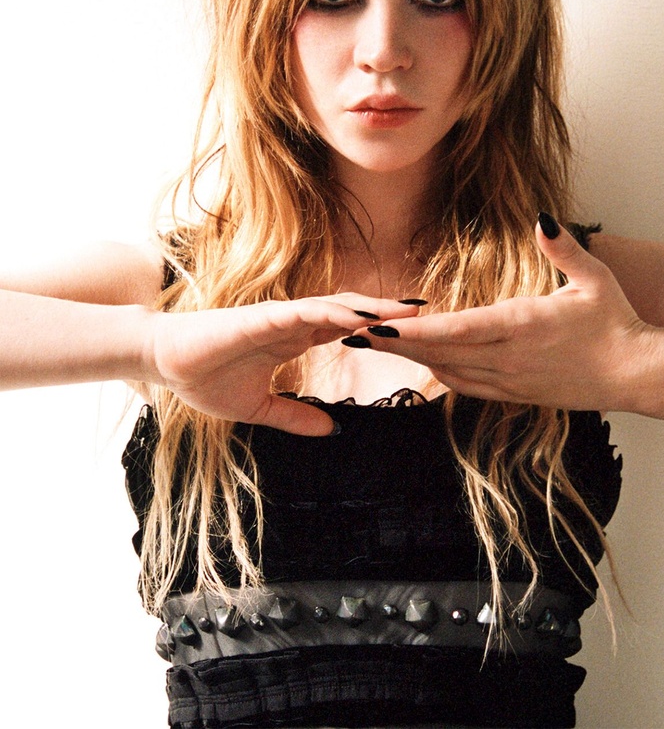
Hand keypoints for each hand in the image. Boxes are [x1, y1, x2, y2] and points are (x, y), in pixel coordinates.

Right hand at [143, 294, 420, 433]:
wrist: (165, 365)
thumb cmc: (205, 378)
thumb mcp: (258, 407)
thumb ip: (294, 415)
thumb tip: (330, 430)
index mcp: (294, 339)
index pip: (346, 329)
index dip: (378, 327)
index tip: (412, 331)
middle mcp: (292, 322)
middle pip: (350, 312)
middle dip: (386, 312)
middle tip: (425, 314)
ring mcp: (279, 317)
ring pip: (333, 307)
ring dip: (369, 308)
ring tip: (403, 311)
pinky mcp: (262, 317)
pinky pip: (303, 312)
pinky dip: (331, 313)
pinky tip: (357, 316)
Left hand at [343, 220, 651, 411]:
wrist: (635, 374)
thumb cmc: (615, 322)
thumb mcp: (593, 277)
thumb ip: (563, 248)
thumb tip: (542, 217)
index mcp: (521, 326)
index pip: (455, 330)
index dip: (413, 331)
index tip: (378, 326)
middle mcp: (507, 358)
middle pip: (438, 353)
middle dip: (394, 343)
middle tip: (353, 333)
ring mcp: (508, 381)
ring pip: (447, 371)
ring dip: (411, 357)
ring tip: (376, 343)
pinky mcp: (514, 395)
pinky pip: (466, 386)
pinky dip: (439, 372)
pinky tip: (423, 360)